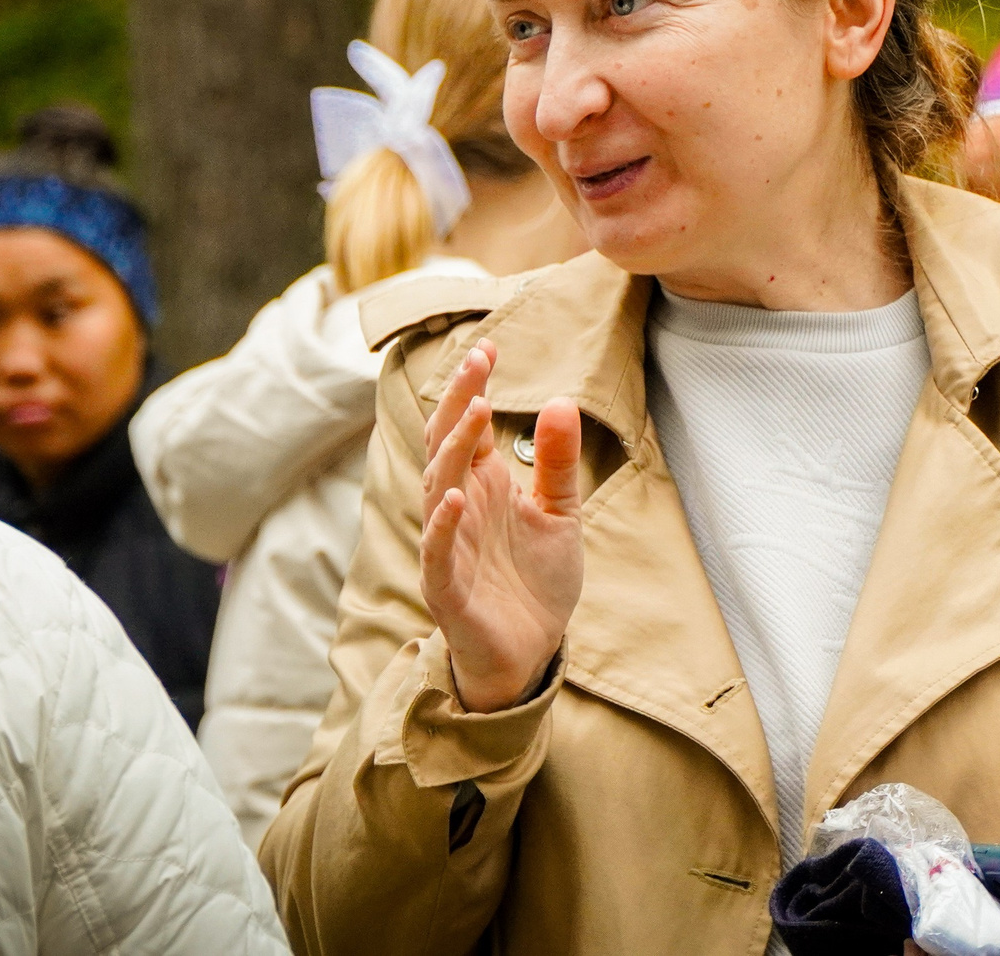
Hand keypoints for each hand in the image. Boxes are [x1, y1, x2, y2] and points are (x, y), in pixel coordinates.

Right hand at [416, 340, 584, 711]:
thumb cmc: (537, 581)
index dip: (470, 386)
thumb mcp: (561, 512)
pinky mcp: (447, 588)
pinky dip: (444, 525)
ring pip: (438, 488)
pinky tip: (457, 497)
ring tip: (477, 411)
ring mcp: (448, 546)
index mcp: (481, 485)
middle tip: (477, 361)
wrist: (532, 652)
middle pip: (445, 444)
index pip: (465, 426)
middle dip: (458, 401)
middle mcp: (459, 508)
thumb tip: (560, 400)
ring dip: (454, 450)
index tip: (488, 346)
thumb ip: (558, 462)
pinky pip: (438, 551)